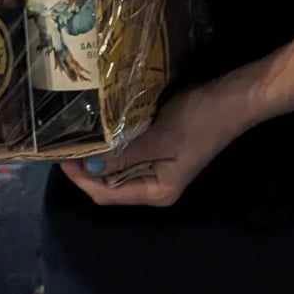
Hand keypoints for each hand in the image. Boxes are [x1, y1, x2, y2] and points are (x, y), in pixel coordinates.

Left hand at [60, 78, 253, 210]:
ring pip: (115, 166)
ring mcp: (157, 166)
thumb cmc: (199, 121)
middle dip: (86, 166)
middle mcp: (154, 185)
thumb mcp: (158, 139)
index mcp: (156, 192)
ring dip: (98, 153)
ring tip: (75, 135)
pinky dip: (111, 143)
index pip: (106, 195)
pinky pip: (126, 151)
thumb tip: (87, 165)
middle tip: (63, 142)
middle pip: (108, 183)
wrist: (232, 97)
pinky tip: (99, 129)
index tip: (61, 156)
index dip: (81, 178)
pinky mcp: (158, 147)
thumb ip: (123, 155)